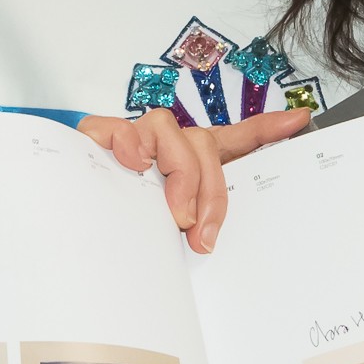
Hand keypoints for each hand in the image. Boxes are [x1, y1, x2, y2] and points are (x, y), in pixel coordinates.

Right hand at [77, 107, 309, 251]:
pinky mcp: (99, 134)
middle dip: (210, 191)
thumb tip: (205, 241)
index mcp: (190, 161)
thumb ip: (190, 227)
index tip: (300, 121)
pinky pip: (121, 129)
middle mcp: (166, 144)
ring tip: (172, 213)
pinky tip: (131, 167)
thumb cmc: (120, 222)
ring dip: (176, 174)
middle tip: (200, 232)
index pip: (233, 140)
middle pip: (203, 145)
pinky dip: (129, 146)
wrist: (63, 216)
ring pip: (169, 131)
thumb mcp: (165, 228)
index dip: (266, 129)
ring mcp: (134, 137)